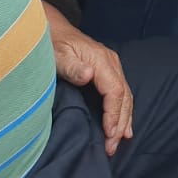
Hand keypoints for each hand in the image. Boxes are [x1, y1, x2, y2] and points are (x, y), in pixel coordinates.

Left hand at [48, 14, 134, 155]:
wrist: (52, 30)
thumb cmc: (52, 43)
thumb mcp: (57, 55)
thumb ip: (72, 66)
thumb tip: (88, 75)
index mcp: (101, 60)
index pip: (115, 91)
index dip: (114, 115)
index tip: (109, 134)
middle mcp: (111, 63)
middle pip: (124, 97)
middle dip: (120, 123)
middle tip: (112, 147)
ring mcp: (112, 67)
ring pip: (126, 97)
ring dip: (124, 120)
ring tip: (118, 142)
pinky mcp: (108, 71)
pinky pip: (121, 94)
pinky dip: (123, 112)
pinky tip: (123, 126)